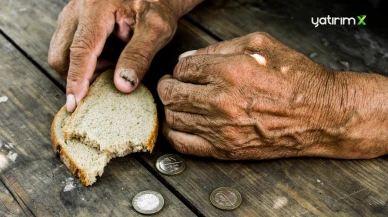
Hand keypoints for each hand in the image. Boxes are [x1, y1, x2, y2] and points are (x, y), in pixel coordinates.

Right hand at [48, 0, 201, 111]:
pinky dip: (87, 61)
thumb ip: (139, 56)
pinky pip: (69, 49)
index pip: (80, 51)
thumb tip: (123, 86)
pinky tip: (108, 56)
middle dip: (80, 76)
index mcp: (96, 9)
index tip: (75, 104)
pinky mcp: (74, 21)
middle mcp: (77, 10)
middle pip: (62, 55)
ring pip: (63, 54)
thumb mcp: (156, 29)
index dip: (77, 80)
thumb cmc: (157, 6)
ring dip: (85, 69)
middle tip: (110, 77)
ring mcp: (72, 15)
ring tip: (113, 63)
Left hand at [158, 32, 387, 159]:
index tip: (185, 71)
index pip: (183, 68)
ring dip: (170, 107)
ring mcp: (221, 128)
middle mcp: (221, 101)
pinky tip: (179, 125)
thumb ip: (221, 47)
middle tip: (172, 84)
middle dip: (168, 85)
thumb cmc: (297, 79)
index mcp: (229, 71)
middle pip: (171, 93)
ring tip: (178, 102)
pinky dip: (174, 133)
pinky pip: (184, 144)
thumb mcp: (261, 45)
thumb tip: (191, 57)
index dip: (180, 68)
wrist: (320, 115)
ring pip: (173, 117)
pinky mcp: (225, 149)